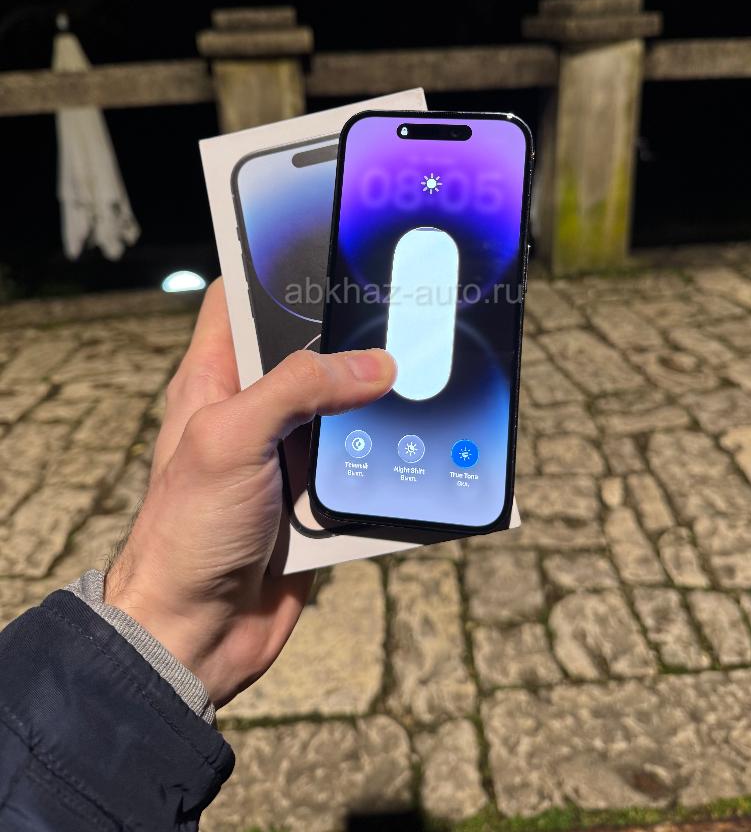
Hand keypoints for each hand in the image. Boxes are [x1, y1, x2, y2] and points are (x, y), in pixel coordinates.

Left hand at [105, 279, 395, 707]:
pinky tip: (423, 443)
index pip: (238, 302)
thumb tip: (373, 365)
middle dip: (352, 338)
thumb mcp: (230, 440)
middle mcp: (252, 411)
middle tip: (402, 309)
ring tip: (428, 369)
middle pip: (308, 353)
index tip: (328, 251)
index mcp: (214, 381)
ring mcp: (285, 454)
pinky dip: (387, 457)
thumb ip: (297, 389)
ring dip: (378, 402)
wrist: (196, 635)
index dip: (276, 273)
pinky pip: (359, 464)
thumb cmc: (186, 533)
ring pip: (342, 409)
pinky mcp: (314, 498)